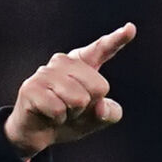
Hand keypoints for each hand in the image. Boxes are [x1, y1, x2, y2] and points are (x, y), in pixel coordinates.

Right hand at [3, 22, 135, 158]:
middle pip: (99, 87)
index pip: (102, 49)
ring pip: (78, 99)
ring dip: (71, 115)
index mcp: (82, 64)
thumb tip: (100, 106)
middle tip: (72, 110)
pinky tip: (48, 116)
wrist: (36, 133)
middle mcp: (63, 62)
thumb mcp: (96, 118)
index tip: (130, 28)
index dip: (117, 39)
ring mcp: (45, 72)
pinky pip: (58, 109)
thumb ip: (110, 113)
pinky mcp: (31, 87)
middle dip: (89, 107)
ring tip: (60, 112)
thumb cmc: (68, 119)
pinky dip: (57, 120)